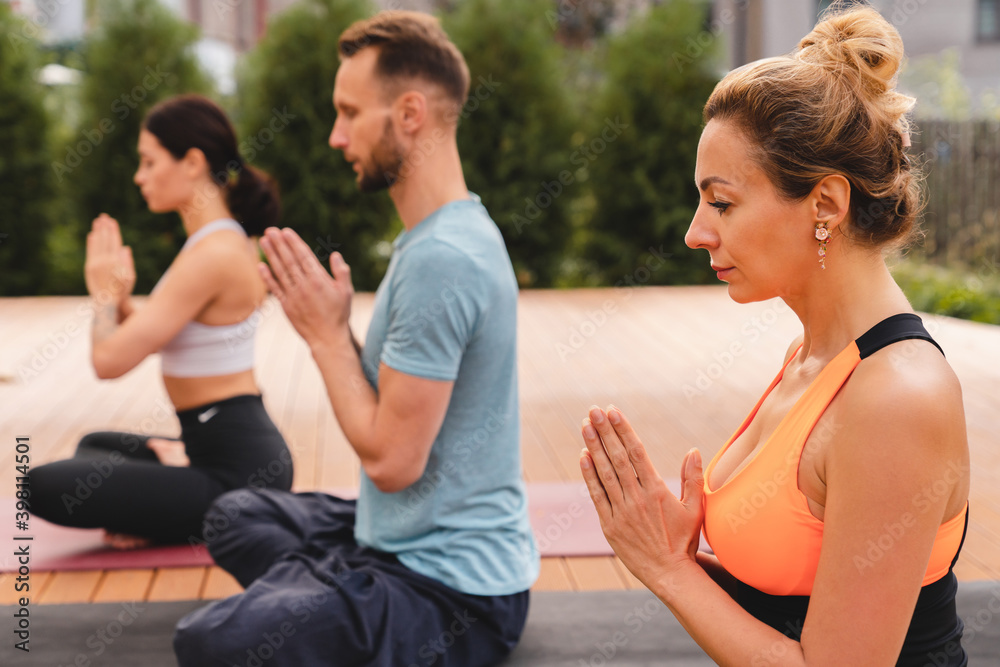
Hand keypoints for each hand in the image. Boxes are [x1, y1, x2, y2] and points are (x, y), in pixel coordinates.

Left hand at [84, 214, 134, 305]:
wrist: (107, 302)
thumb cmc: (122, 290)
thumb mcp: (130, 276)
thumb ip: (127, 261)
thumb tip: (124, 247)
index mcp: (116, 262)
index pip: (114, 241)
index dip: (113, 230)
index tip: (112, 221)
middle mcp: (104, 261)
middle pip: (104, 240)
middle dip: (104, 227)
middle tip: (103, 216)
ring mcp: (95, 263)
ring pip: (96, 244)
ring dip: (97, 231)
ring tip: (97, 222)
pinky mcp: (89, 267)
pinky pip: (90, 251)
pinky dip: (91, 242)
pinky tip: (92, 235)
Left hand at [258, 227, 352, 348]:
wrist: (327, 338)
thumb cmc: (339, 314)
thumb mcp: (346, 292)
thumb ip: (341, 272)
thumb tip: (335, 255)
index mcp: (319, 280)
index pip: (303, 256)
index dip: (294, 243)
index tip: (286, 231)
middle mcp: (304, 285)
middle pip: (289, 260)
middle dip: (279, 244)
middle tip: (271, 230)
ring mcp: (293, 295)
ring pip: (280, 271)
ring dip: (271, 255)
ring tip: (264, 241)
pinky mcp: (286, 305)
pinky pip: (275, 288)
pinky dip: (267, 276)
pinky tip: (261, 265)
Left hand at [580, 405, 704, 588]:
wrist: (670, 573)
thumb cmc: (685, 540)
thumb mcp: (696, 508)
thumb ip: (693, 478)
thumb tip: (693, 450)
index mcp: (657, 491)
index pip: (636, 452)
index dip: (624, 430)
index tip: (614, 411)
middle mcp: (637, 498)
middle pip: (617, 458)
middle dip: (604, 431)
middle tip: (594, 410)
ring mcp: (621, 512)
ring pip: (604, 473)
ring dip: (593, 447)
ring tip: (585, 425)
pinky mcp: (609, 525)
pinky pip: (597, 496)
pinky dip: (589, 476)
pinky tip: (583, 456)